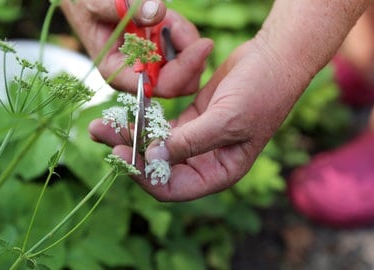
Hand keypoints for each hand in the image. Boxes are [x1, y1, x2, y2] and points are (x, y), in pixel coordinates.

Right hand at [62, 0, 212, 96]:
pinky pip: (182, 50)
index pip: (160, 86)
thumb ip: (128, 8)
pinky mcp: (157, 53)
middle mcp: (135, 75)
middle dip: (187, 53)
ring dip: (183, 38)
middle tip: (175, 22)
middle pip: (180, 83)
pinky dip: (181, 32)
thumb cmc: (85, 3)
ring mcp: (149, 65)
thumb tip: (157, 13)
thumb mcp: (99, 2)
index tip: (204, 44)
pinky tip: (166, 18)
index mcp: (118, 72)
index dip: (185, 69)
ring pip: (186, 66)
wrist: (84, 0)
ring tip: (165, 16)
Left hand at [89, 40, 306, 200]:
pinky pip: (161, 125)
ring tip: (102, 123)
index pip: (172, 187)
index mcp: (218, 173)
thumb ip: (190, 143)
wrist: (274, 58)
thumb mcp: (226, 120)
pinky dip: (144, 120)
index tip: (119, 154)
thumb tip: (153, 158)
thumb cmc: (261, 92)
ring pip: (156, 145)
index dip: (144, 175)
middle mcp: (205, 162)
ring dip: (130, 135)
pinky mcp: (192, 119)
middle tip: (99, 134)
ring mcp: (197, 141)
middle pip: (159, 167)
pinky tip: (126, 112)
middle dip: (128, 153)